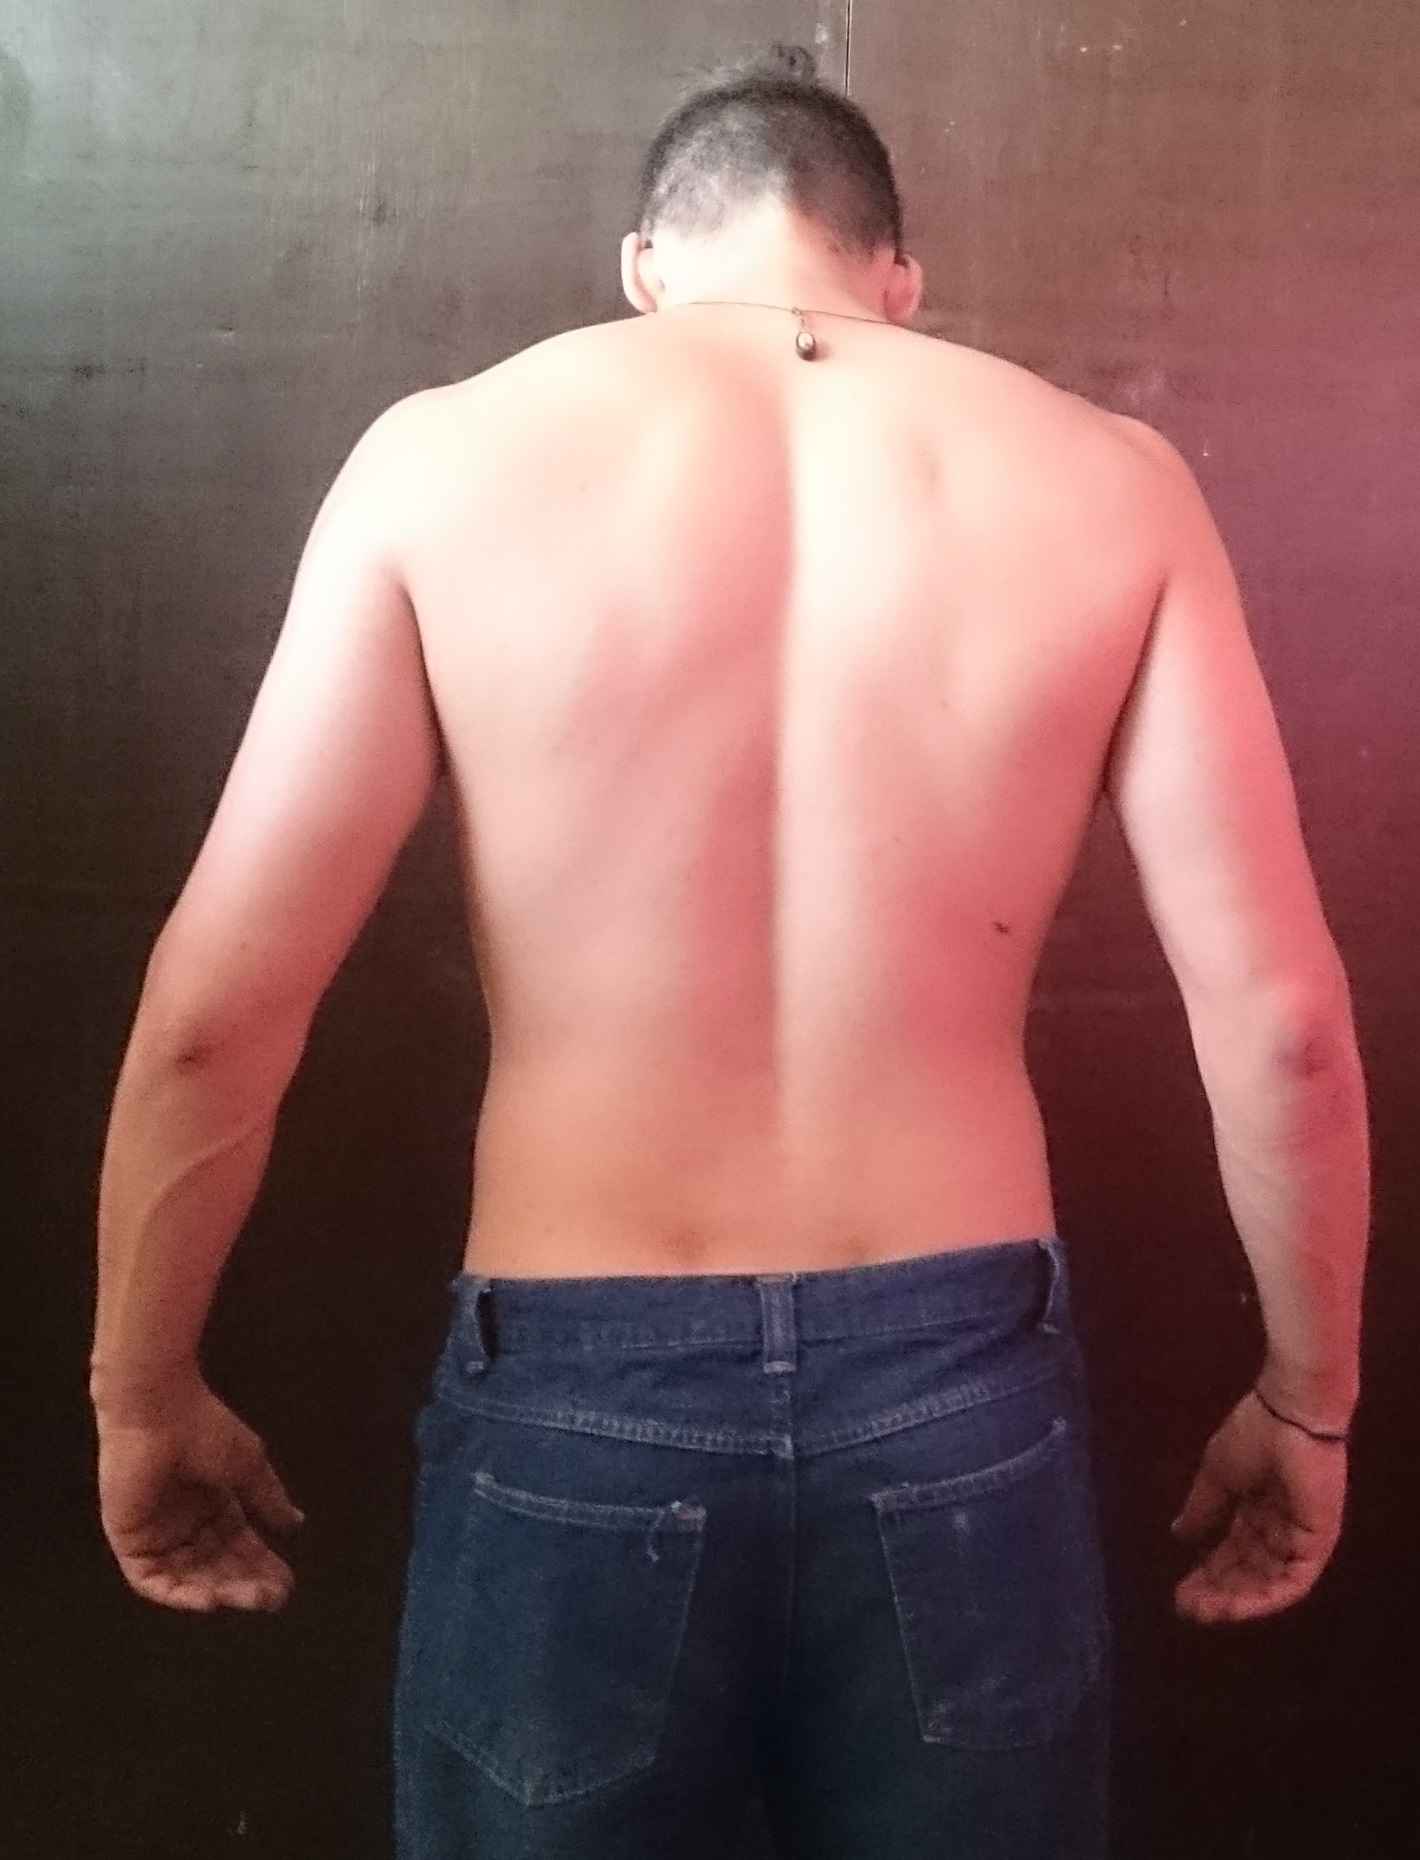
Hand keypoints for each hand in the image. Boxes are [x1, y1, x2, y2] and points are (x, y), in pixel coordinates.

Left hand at [95, 1376, 304, 1612]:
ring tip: (247, 1598)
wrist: (159, 1410)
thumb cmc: (205, 1429)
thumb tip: (296, 1524)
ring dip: (219, 1592)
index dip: (263, 1566)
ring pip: (190, 1578)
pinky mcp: (130, 1542)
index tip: (286, 1585)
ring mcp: (157, 1533)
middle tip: (271, 1598)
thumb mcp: (249, 1466)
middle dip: (246, 1584)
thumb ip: (268, 1499)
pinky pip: (152, 1580)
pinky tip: (210, 1600)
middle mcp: (186, 1522)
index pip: (240, 1545)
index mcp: (214, 1502)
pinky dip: (179, 1595)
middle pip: (218, 1567)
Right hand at [1170, 1387, 1346, 1624]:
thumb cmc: (1253, 1434)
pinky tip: (1234, 1607)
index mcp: (1256, 1507)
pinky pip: (1292, 1583)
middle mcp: (1278, 1528)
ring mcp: (1299, 1537)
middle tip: (1186, 1608)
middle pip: (1247, 1572)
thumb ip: (1202, 1508)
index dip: (1206, 1573)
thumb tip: (1179, 1535)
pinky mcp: (1317, 1543)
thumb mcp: (1217, 1475)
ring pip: (1267, 1583)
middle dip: (1217, 1592)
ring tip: (1204, 1611)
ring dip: (1235, 1601)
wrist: (1289, 1414)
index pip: (1232, 1552)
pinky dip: (1264, 1599)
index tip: (1178, 1591)